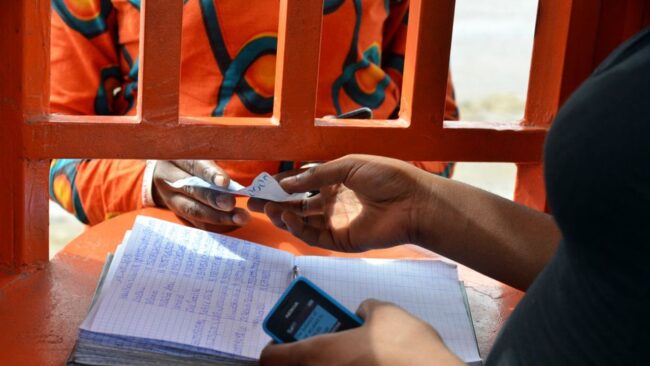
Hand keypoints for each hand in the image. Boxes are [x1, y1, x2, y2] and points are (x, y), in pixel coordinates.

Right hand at [152, 160, 248, 231]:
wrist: (167, 170)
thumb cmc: (192, 156)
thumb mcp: (199, 151)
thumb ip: (215, 158)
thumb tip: (237, 167)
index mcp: (175, 157)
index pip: (193, 165)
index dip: (209, 174)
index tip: (224, 182)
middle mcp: (168, 178)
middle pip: (192, 190)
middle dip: (214, 199)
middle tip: (232, 204)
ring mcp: (170, 198)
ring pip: (193, 210)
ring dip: (218, 217)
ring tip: (240, 218)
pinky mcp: (177, 212)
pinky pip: (196, 222)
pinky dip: (215, 225)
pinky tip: (233, 224)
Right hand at [248, 155, 435, 251]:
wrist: (413, 201)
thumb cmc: (386, 176)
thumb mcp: (348, 166)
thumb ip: (316, 176)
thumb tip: (286, 182)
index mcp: (336, 181)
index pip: (302, 184)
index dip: (281, 185)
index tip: (260, 185)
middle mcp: (333, 202)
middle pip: (297, 205)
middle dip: (274, 203)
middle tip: (252, 202)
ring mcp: (336, 222)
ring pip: (302, 222)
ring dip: (282, 216)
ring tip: (266, 209)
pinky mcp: (341, 241)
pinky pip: (314, 237)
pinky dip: (298, 229)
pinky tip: (286, 218)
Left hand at [260, 299, 463, 365]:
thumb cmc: (404, 346)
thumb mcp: (383, 312)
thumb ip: (364, 310)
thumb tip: (361, 314)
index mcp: (316, 355)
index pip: (270, 358)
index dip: (274, 345)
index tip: (286, 337)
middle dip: (304, 354)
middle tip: (322, 340)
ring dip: (328, 361)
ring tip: (350, 350)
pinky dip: (349, 365)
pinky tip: (369, 360)